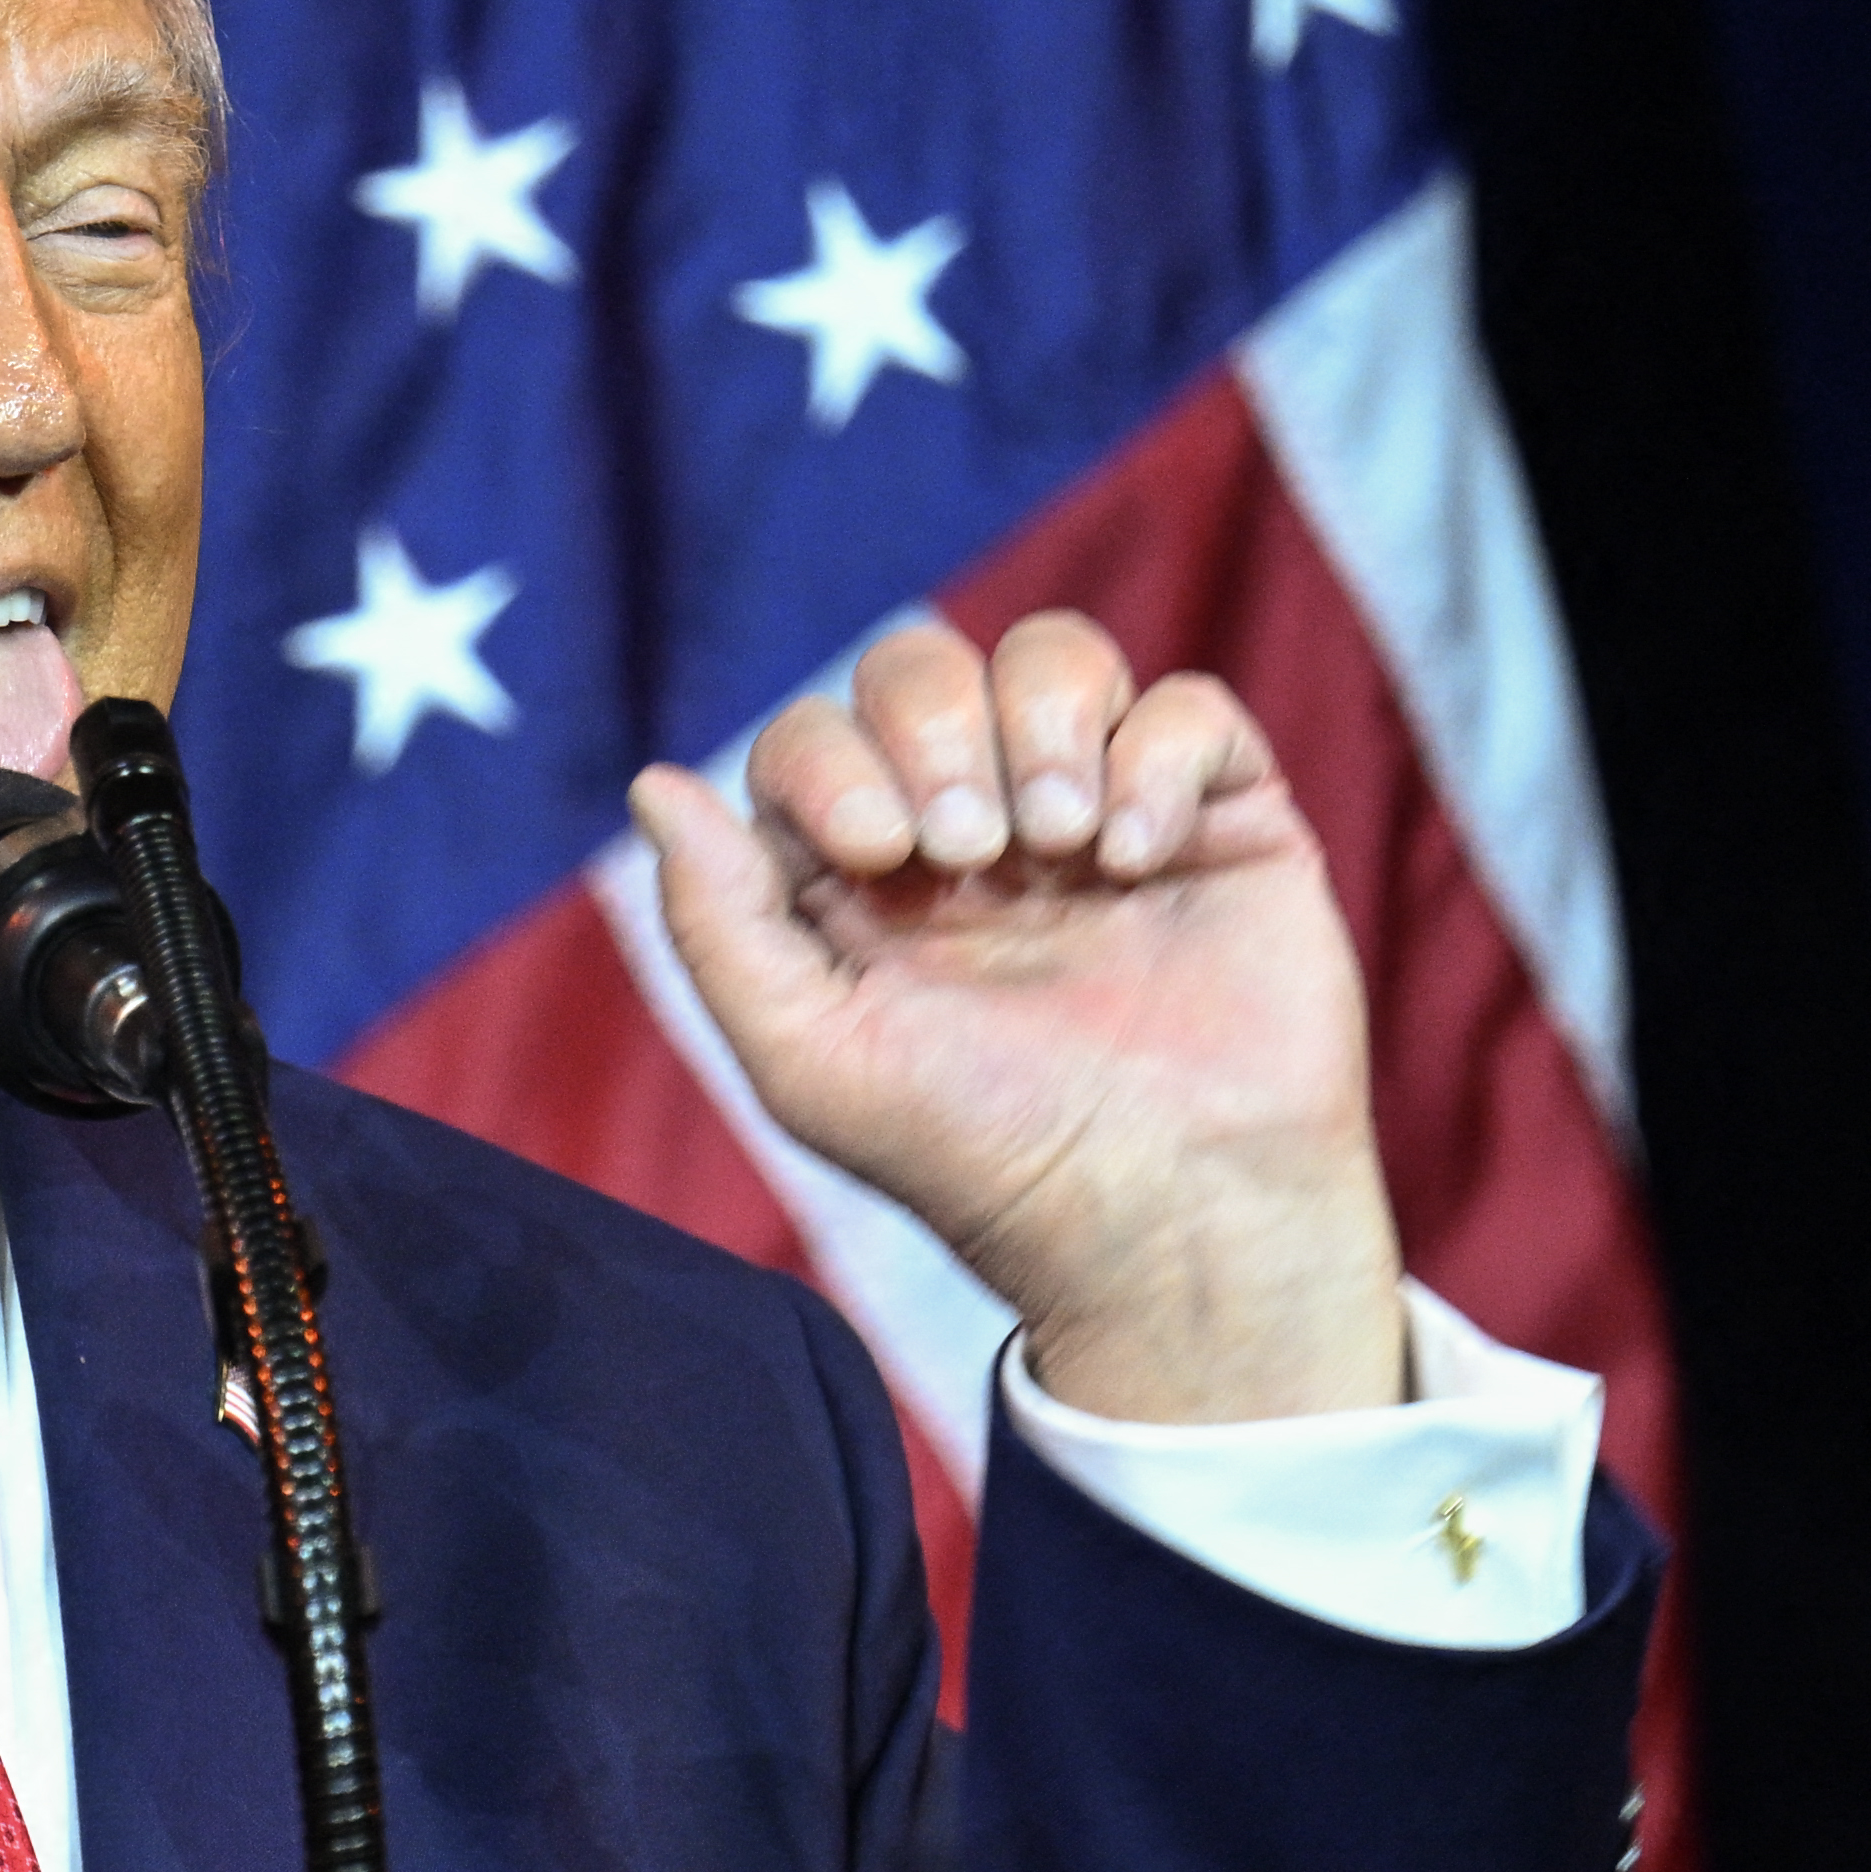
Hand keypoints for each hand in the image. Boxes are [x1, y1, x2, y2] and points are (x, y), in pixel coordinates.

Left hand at [624, 611, 1408, 1423]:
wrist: (1169, 1215)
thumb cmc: (983, 1158)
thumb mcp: (812, 1059)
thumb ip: (721, 922)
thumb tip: (653, 784)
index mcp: (869, 881)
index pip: (815, 735)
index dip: (832, 760)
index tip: (877, 851)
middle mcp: (980, 831)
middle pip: (921, 668)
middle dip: (934, 729)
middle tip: (972, 851)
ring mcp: (1099, 816)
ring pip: (1053, 655)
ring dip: (1043, 722)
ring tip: (1061, 843)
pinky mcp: (1217, 820)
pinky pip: (1186, 707)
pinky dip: (1156, 755)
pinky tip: (1139, 856)